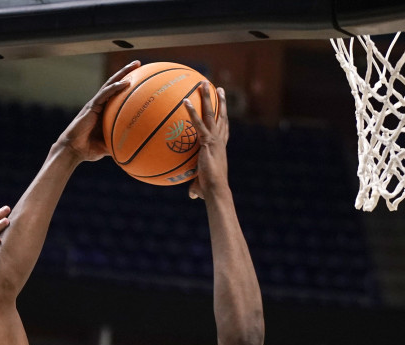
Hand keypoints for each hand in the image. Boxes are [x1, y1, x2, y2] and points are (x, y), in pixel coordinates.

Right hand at [56, 60, 141, 162]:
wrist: (73, 150)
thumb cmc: (88, 149)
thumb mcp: (108, 146)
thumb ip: (120, 144)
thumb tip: (135, 149)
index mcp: (104, 112)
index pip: (116, 94)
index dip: (126, 84)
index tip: (140, 78)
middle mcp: (100, 104)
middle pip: (114, 84)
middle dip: (126, 72)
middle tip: (139, 63)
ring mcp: (95, 104)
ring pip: (110, 84)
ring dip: (123, 73)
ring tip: (135, 65)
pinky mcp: (91, 106)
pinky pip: (104, 94)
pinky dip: (115, 87)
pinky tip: (126, 83)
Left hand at [184, 83, 228, 199]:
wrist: (215, 189)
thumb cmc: (209, 189)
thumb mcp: (201, 185)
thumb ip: (195, 187)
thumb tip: (192, 197)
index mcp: (220, 147)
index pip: (224, 129)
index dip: (224, 117)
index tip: (223, 107)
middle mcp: (220, 140)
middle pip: (221, 116)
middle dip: (220, 101)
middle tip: (217, 88)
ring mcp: (215, 139)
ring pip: (212, 113)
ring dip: (208, 97)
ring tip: (203, 82)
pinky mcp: (207, 141)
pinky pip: (198, 123)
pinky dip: (191, 111)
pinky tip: (184, 101)